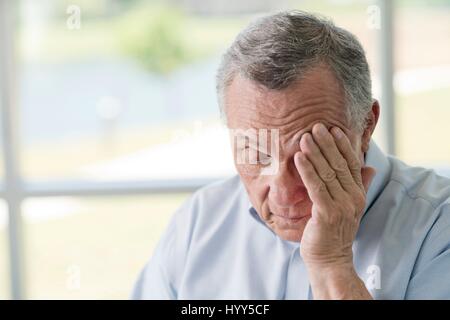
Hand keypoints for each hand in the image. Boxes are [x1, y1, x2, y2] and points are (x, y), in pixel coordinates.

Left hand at [294, 123, 375, 269]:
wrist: (330, 259)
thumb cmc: (333, 231)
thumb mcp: (350, 207)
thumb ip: (360, 186)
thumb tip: (370, 168)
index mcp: (358, 194)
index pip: (352, 164)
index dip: (343, 145)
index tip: (333, 130)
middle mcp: (353, 198)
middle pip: (339, 164)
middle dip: (326, 144)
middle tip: (315, 127)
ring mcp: (341, 205)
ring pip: (327, 173)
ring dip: (315, 153)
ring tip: (304, 137)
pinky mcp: (327, 213)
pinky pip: (316, 187)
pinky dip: (307, 170)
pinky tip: (299, 158)